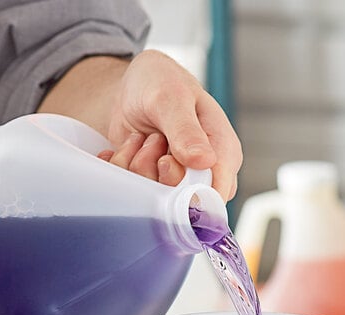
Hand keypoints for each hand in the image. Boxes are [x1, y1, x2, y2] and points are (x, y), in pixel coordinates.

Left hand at [39, 50, 241, 199]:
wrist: (131, 87)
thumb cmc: (161, 82)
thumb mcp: (172, 97)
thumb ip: (186, 131)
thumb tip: (205, 162)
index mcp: (222, 153)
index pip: (215, 195)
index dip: (188, 189)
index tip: (165, 161)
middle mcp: (202, 174)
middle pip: (179, 202)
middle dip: (156, 168)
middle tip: (154, 138)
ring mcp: (175, 181)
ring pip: (151, 196)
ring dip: (137, 164)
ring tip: (142, 137)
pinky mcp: (151, 183)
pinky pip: (130, 191)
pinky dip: (121, 166)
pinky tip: (128, 145)